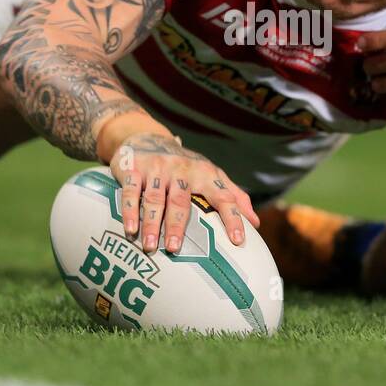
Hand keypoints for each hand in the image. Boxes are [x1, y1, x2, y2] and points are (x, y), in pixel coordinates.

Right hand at [110, 133, 259, 254]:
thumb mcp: (211, 175)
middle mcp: (181, 170)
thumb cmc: (186, 166)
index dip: (232, 218)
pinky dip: (129, 210)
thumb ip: (234, 196)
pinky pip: (130, 191)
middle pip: (181, 201)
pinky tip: (130, 230)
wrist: (147, 137)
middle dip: (177, 225)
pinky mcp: (133, 169)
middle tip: (174, 248)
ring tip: (150, 246)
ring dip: (151, 223)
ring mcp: (157, 169)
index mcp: (205, 174)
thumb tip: (256, 223)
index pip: (223, 197)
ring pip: (154, 199)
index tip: (238, 241)